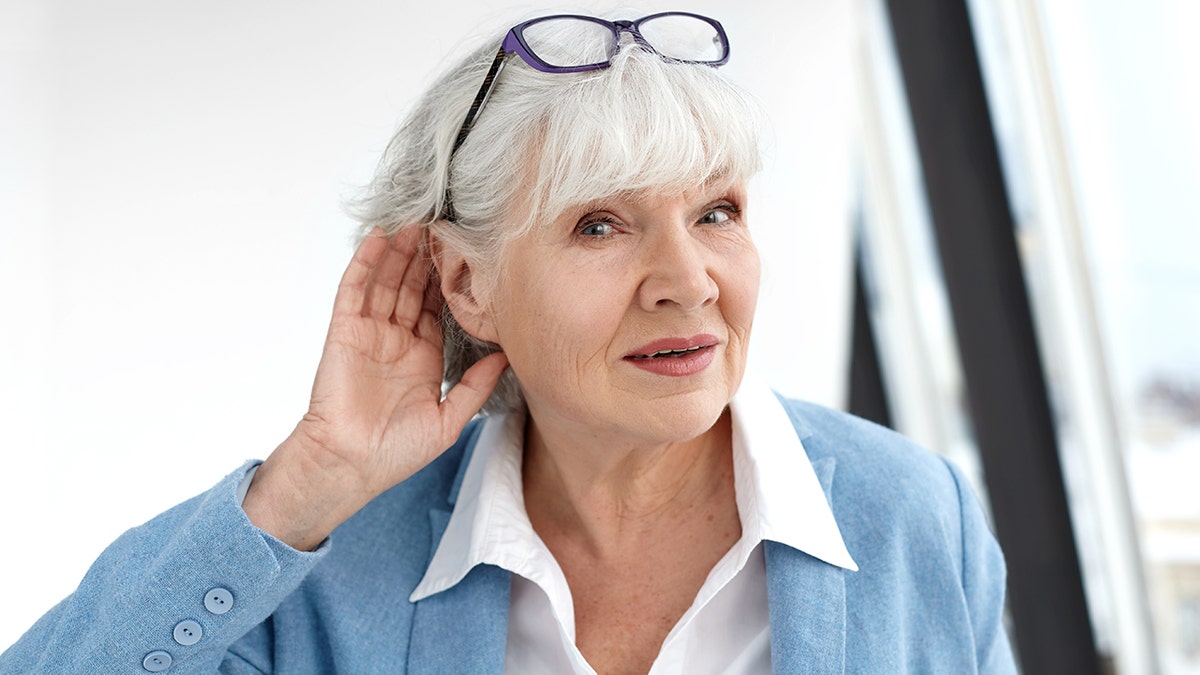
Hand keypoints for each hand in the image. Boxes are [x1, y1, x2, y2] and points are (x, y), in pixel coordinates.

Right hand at [243, 227, 507, 549]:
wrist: (351, 464)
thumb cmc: (396, 452)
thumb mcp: (449, 420)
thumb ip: (476, 387)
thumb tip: (508, 356)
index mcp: (423, 357)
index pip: (439, 307)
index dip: (451, 281)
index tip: (469, 253)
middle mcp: (397, 340)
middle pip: (414, 286)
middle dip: (426, 256)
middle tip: (444, 223)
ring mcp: (369, 332)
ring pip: (387, 281)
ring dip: (399, 251)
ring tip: (415, 220)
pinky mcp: (344, 331)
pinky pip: (355, 290)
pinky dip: (365, 263)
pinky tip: (378, 238)